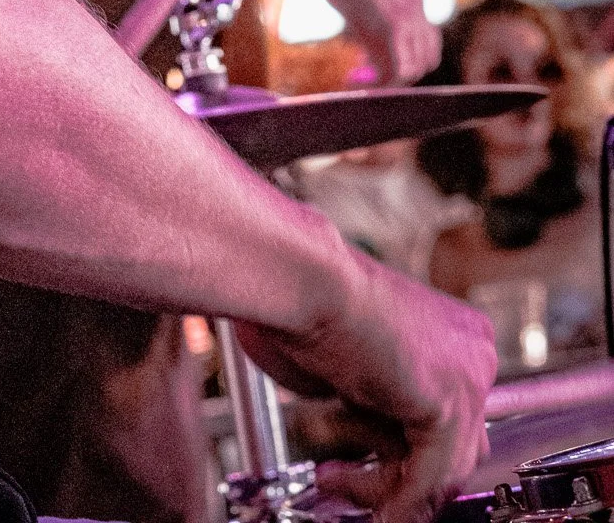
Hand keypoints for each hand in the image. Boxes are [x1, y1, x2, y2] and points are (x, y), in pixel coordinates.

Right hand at [237, 250, 494, 522]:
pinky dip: (399, 500)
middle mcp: (475, 349)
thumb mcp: (359, 368)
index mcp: (455, 332)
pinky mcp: (451, 400)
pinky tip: (372, 507)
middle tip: (349, 483)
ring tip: (335, 480)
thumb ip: (384, 408)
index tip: (374, 474)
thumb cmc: (309, 306)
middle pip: (457, 445)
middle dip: (398, 472)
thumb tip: (385, 459)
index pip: (453, 418)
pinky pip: (433, 476)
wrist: (303, 279)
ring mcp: (470, 373)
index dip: (408, 454)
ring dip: (386, 487)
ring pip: (447, 467)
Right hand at [305, 0, 441, 83]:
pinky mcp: (393, 21)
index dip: (399, 55)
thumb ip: (369, 20)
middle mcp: (417, 3)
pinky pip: (399, 67)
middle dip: (399, 72)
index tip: (365, 61)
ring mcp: (409, 12)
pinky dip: (379, 83)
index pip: (422, 38)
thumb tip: (367, 53)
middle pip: (428, 55)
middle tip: (365, 75)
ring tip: (356, 81)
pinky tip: (352, 81)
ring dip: (388, 83)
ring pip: (416, 66)